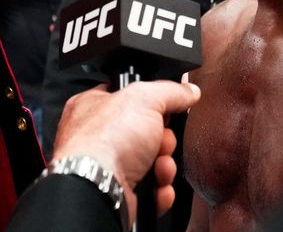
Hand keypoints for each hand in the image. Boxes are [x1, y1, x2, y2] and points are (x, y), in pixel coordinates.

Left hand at [52, 81, 200, 219]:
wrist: (98, 188)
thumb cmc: (105, 141)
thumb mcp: (144, 98)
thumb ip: (170, 91)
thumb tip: (187, 90)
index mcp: (94, 105)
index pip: (128, 98)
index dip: (151, 103)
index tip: (165, 107)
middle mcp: (98, 137)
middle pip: (145, 133)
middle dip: (163, 140)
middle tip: (161, 141)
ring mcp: (108, 167)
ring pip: (150, 163)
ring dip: (165, 166)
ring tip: (160, 166)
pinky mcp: (119, 192)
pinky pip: (149, 191)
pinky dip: (160, 190)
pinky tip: (159, 186)